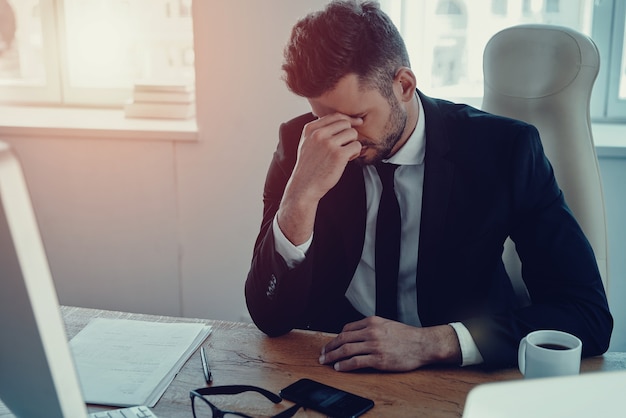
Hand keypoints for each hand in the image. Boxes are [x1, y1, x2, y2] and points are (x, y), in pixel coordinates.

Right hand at [277, 114, 362, 244]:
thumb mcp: (306, 144)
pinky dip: (355, 153)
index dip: (348, 120)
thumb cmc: (308, 167)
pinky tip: (348, 160)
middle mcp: (319, 134)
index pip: (335, 116)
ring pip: (352, 134)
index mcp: (310, 129)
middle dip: (349, 135)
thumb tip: (339, 121)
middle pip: (346, 124)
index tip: (355, 124)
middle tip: (344, 147)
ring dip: (352, 144)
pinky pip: (356, 145)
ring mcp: (328, 144)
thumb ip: (318, 131)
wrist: (304, 187)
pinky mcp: (338, 155)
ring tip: (345, 154)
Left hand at [318, 317, 461, 371]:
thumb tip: (355, 335)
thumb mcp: (386, 324)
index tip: (330, 344)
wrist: (423, 344)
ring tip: (326, 361)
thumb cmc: (407, 336)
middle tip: (322, 353)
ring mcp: (374, 346)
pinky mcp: (378, 359)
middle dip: (329, 347)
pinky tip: (339, 367)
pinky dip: (344, 365)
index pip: (347, 329)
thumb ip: (371, 328)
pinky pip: (356, 362)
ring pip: (346, 350)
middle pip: (343, 339)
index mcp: (372, 321)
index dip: (336, 337)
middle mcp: (371, 332)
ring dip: (333, 356)